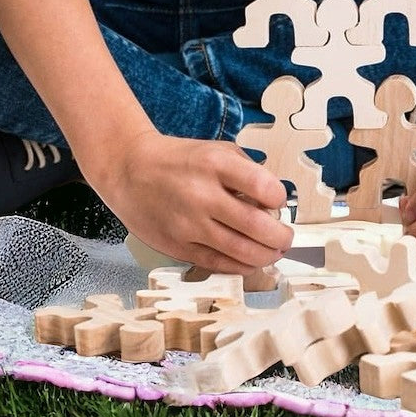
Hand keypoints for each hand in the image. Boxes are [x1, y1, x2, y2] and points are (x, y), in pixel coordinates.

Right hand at [88, 131, 290, 276]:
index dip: (279, 198)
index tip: (278, 200)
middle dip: (281, 236)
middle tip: (286, 236)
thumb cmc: (180, 159)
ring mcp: (188, 224)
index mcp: (215, 165)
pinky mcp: (177, 246)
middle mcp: (202, 195)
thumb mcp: (217, 150)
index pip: (263, 187)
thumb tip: (275, 201)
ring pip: (240, 251)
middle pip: (256, 226)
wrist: (129, 169)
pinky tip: (250, 261)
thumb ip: (248, 171)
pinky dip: (241, 266)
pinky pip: (218, 264)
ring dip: (266, 255)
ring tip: (274, 251)